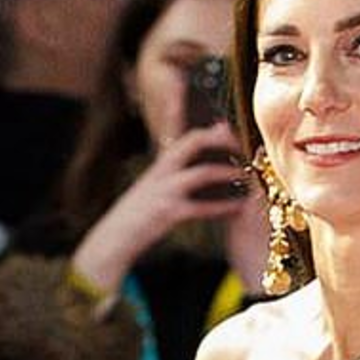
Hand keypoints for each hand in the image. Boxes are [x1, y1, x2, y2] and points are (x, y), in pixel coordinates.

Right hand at [69, 124, 249, 293]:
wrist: (113, 238)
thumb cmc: (137, 215)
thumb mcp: (151, 187)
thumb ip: (172, 170)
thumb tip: (189, 159)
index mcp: (158, 166)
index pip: (181, 133)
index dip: (203, 124)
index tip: (224, 120)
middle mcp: (160, 173)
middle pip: (193, 142)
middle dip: (221, 139)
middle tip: (244, 143)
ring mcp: (163, 192)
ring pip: (201, 173)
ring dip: (227, 172)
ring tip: (246, 174)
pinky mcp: (167, 213)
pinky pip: (201, 207)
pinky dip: (222, 207)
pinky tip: (237, 208)